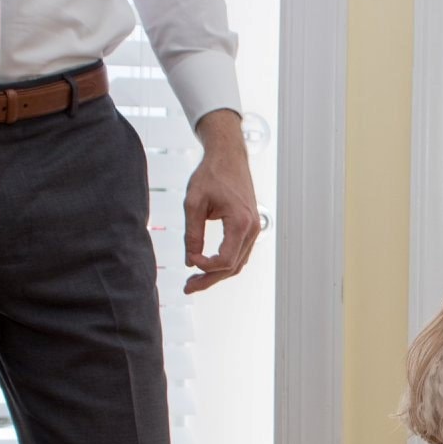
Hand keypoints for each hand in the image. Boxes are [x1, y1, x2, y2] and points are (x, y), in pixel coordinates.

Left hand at [184, 109, 260, 294]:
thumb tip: (190, 261)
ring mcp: (254, 229)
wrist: (229, 156)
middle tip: (188, 287)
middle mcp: (252, 229)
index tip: (190, 260)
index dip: (206, 266)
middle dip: (209, 279)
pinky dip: (224, 264)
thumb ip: (192, 234)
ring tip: (194, 281)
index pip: (225, 260)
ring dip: (216, 275)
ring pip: (236, 263)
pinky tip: (207, 267)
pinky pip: (239, 254)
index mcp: (240, 222)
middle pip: (232, 267)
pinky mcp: (250, 228)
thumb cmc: (211, 174)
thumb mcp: (194, 203)